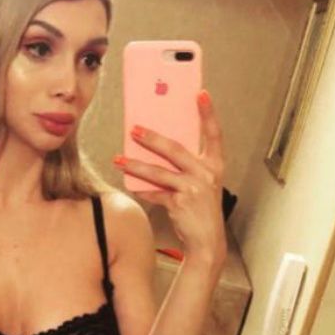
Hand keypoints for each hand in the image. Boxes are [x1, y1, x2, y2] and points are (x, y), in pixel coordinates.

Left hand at [113, 89, 226, 264]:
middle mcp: (206, 173)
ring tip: (119, 159)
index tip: (201, 93)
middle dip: (152, 138)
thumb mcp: (200, 181)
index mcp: (215, 164)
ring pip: (158, 172)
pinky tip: (130, 185)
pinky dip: (141, 190)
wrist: (207, 241)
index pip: (214, 134)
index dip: (208, 113)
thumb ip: (185, 164)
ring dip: (135, 164)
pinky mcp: (180, 203)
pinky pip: (154, 193)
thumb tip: (156, 144)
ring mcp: (194, 188)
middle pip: (175, 149)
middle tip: (134, 129)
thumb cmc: (201, 207)